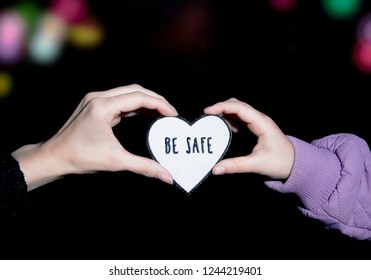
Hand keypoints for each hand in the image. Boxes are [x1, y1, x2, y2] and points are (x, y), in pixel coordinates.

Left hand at [12, 84, 177, 190]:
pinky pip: (120, 101)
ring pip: (127, 93)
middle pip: (135, 90)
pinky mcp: (95, 106)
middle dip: (155, 99)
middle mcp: (98, 98)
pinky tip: (145, 114)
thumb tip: (167, 176)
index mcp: (102, 106)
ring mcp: (95, 100)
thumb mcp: (116, 162)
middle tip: (170, 112)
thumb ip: (145, 167)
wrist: (54, 157)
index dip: (159, 104)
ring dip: (146, 101)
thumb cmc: (80, 157)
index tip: (173, 114)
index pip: (138, 97)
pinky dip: (135, 106)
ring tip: (162, 113)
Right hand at [204, 98, 293, 179]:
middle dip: (221, 107)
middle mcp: (259, 119)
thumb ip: (235, 166)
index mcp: (262, 123)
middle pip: (237, 104)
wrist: (296, 165)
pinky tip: (221, 127)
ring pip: (238, 110)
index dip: (222, 107)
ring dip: (224, 113)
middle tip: (206, 116)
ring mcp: (257, 123)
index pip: (239, 107)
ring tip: (210, 121)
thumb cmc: (281, 162)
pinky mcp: (255, 129)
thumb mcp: (257, 165)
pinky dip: (228, 120)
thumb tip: (215, 169)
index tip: (207, 112)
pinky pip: (239, 119)